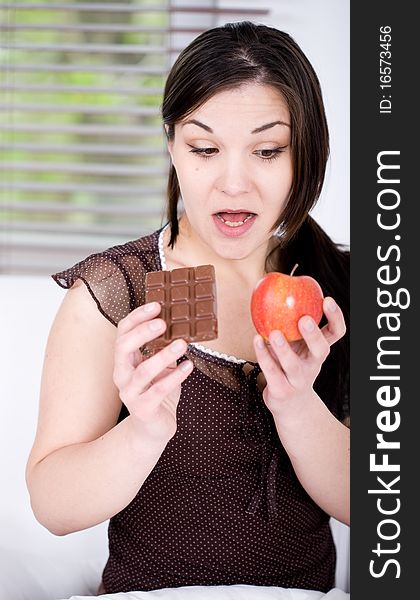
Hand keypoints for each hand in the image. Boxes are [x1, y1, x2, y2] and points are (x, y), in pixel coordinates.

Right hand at [113, 302, 192, 442]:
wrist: (153, 429)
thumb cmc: (158, 392)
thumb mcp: (161, 366)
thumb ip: (164, 348)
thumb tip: (183, 323)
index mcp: (125, 360)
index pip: (123, 332)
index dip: (137, 317)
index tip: (156, 305)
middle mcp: (122, 374)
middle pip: (123, 347)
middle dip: (142, 332)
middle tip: (163, 322)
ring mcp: (130, 393)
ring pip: (142, 371)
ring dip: (163, 356)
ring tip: (182, 344)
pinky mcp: (143, 409)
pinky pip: (158, 391)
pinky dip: (174, 377)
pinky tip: (188, 367)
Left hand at [253, 297, 345, 415]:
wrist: (290, 406)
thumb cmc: (291, 366)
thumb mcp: (297, 346)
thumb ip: (290, 323)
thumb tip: (274, 285)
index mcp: (319, 351)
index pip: (336, 333)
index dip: (335, 317)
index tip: (327, 300)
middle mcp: (313, 365)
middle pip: (321, 350)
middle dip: (314, 335)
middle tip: (304, 319)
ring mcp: (298, 380)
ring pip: (293, 364)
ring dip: (283, 348)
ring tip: (274, 332)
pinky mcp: (282, 390)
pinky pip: (272, 372)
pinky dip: (263, 355)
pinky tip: (256, 339)